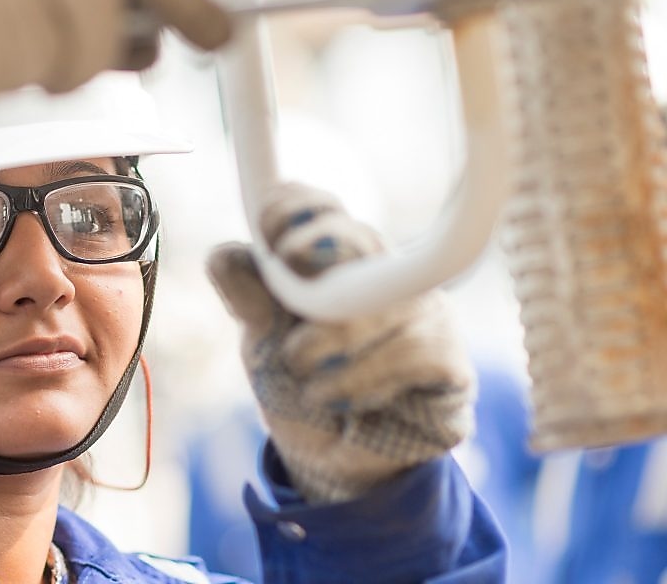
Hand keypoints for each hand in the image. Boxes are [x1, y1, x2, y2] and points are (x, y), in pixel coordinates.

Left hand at [206, 183, 475, 503]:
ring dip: (328, 340)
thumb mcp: (260, 340)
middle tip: (292, 272)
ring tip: (303, 370)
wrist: (331, 461)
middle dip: (319, 248)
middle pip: (357, 238)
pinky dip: (360, 380)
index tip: (271, 233)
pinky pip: (409, 352)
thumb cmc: (298, 386)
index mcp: (333, 258)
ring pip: (378, 301)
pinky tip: (339, 398)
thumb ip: (246, 295)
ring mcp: (422, 312)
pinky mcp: (448, 359)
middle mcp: (383, 274)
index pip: (322, 208)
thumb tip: (223, 254)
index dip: (297, 209)